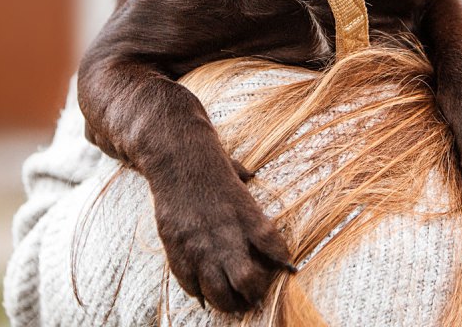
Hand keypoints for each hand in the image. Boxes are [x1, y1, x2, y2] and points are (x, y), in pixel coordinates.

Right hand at [152, 161, 294, 311]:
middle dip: (254, 294)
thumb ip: (253, 208)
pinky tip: (206, 291)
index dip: (282, 262)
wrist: (177, 158)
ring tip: (233, 302)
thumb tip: (264, 218)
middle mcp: (224, 234)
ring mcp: (199, 245)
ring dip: (229, 302)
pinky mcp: (177, 249)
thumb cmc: (213, 168)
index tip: (284, 267)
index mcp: (246, 215)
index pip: (274, 247)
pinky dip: (200, 292)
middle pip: (246, 280)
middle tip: (256, 296)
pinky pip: (190, 285)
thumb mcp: (244, 186)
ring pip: (218, 292)